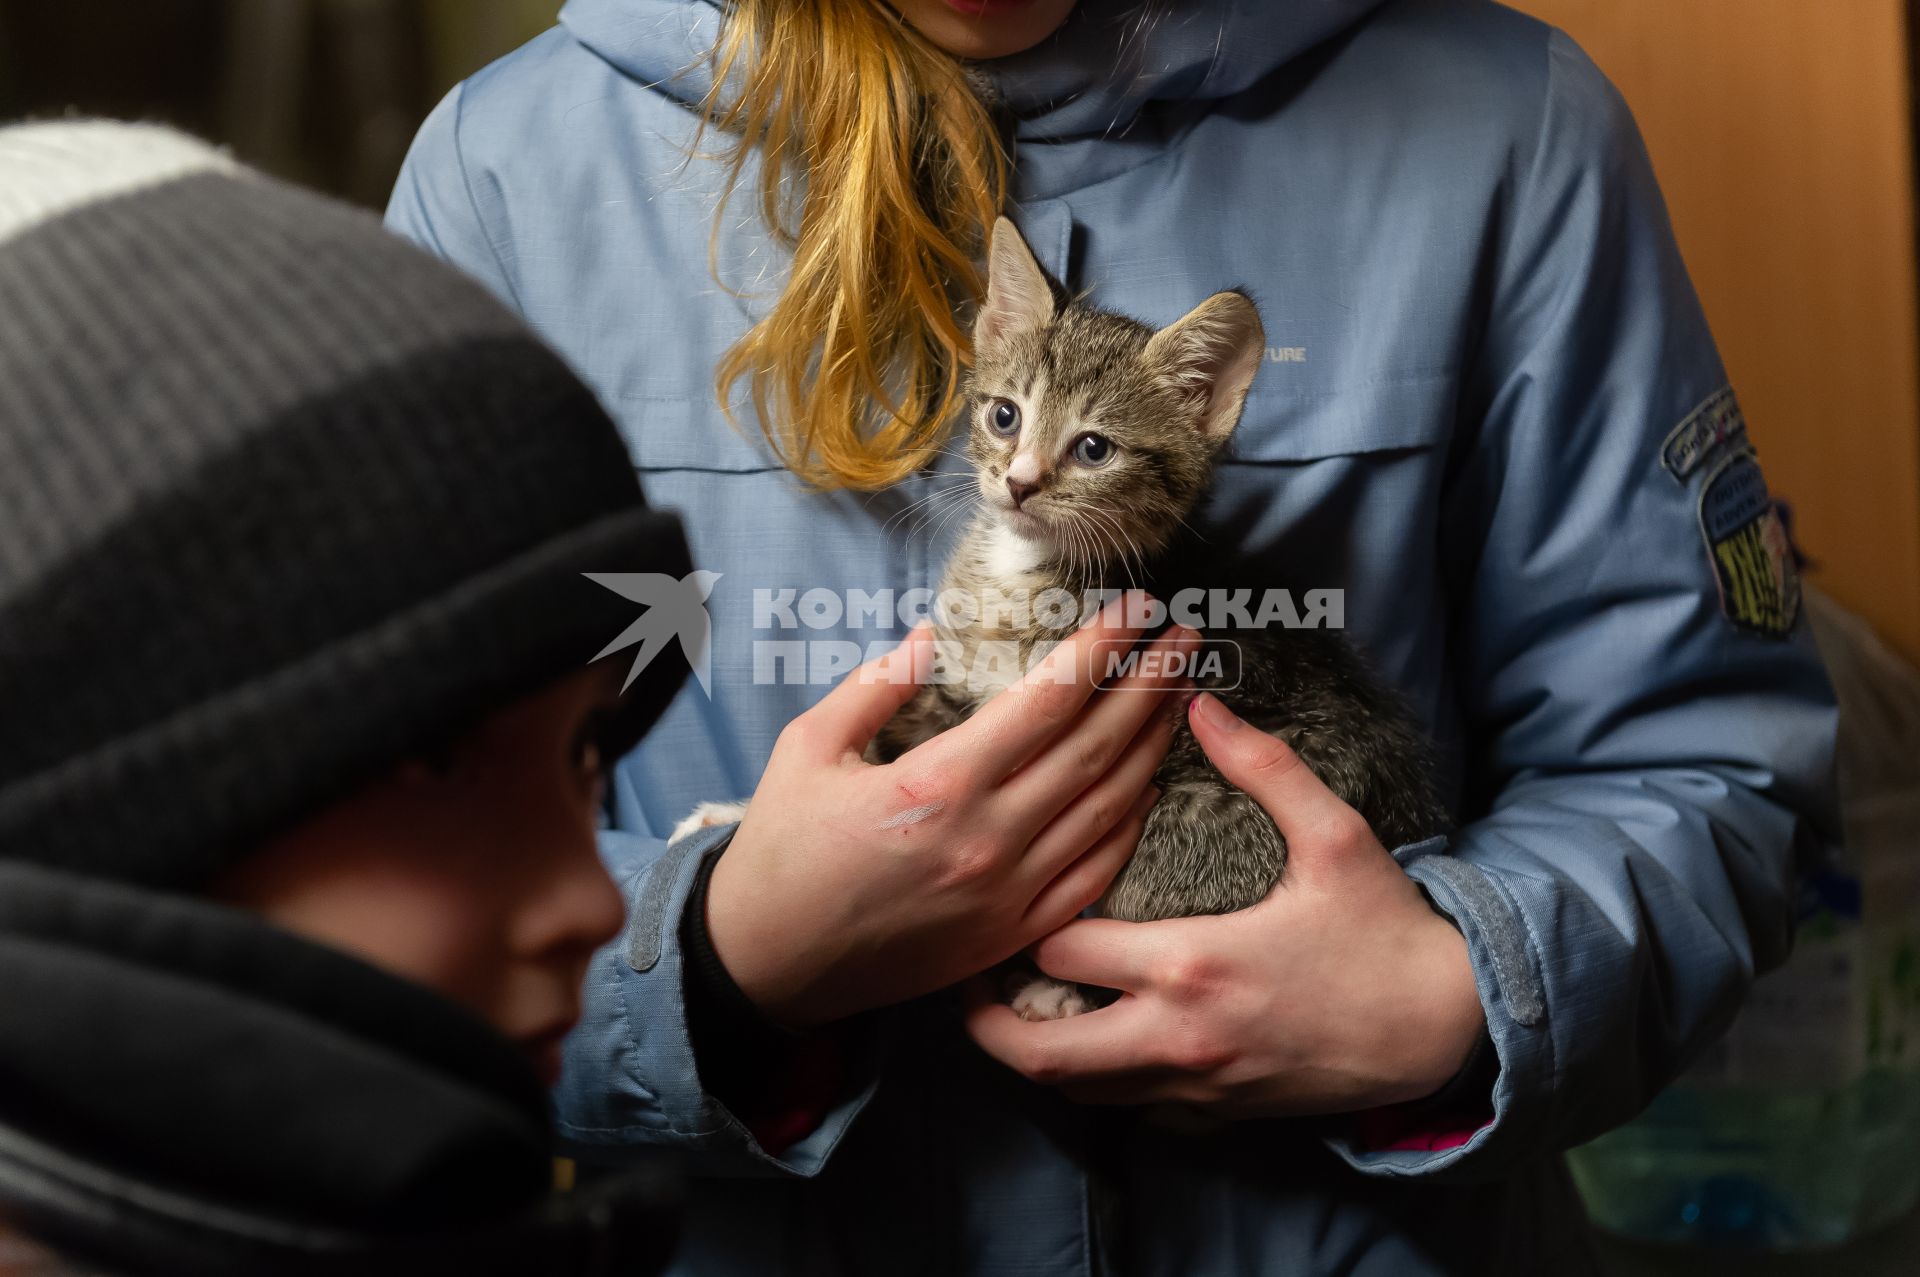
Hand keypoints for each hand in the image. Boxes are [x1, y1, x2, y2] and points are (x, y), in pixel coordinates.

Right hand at [706, 595, 1197, 1028]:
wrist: (767, 963)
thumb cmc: (781, 851)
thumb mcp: (807, 748)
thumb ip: (875, 686)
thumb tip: (931, 638)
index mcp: (939, 783)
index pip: (1049, 701)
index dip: (1103, 649)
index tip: (1137, 609)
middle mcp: (988, 839)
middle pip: (1096, 749)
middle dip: (1150, 685)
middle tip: (1187, 639)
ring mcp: (1008, 894)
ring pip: (1107, 809)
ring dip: (1151, 746)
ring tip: (1179, 695)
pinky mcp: (1011, 934)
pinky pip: (1094, 875)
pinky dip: (1130, 825)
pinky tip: (1149, 785)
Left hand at [964, 691, 1484, 1117]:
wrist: (1446, 1030)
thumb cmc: (1386, 930)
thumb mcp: (1333, 835)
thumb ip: (1261, 765)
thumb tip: (1200, 700)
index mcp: (1190, 962)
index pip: (1063, 947)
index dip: (1029, 920)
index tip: (1019, 893)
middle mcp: (1177, 1035)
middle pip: (1042, 1052)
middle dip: (990, 1020)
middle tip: (967, 981)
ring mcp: (1194, 1086)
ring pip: (1078, 1094)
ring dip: (1037, 1056)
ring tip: (1013, 1012)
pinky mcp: (1217, 1115)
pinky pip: (1131, 1113)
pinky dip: (1099, 1085)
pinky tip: (1094, 1045)